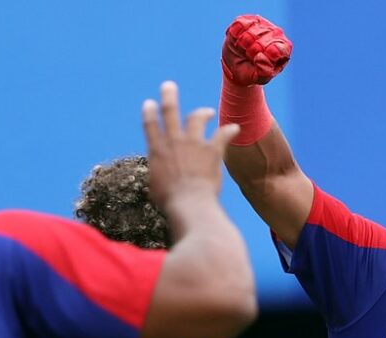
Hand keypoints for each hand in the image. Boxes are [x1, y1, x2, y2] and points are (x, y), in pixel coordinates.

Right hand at [141, 81, 239, 208]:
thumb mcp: (155, 187)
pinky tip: (235, 128)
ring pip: (196, 117)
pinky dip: (229, 131)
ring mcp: (193, 143)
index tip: (150, 103)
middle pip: (170, 111)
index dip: (149, 112)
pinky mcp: (212, 150)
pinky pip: (222, 135)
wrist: (189, 203)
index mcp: (157, 150)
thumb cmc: (170, 201)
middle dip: (169, 96)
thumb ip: (158, 174)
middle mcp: (174, 140)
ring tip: (208, 111)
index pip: (150, 125)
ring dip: (202, 112)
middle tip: (169, 86)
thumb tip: (160, 175)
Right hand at [222, 15, 291, 85]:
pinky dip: (236, 34)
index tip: (258, 59)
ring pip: (252, 30)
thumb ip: (264, 73)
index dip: (267, 53)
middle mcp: (276, 34)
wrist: (236, 66)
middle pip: (264, 39)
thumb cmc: (252, 72)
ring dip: (244, 43)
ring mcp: (262, 24)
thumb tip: (261, 58)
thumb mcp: (259, 78)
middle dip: (253, 51)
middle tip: (250, 56)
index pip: (279, 48)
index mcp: (283, 49)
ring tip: (245, 49)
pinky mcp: (248, 19)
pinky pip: (240, 23)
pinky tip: (237, 40)